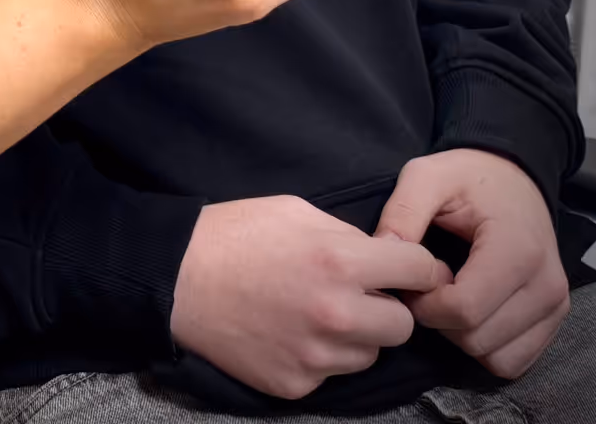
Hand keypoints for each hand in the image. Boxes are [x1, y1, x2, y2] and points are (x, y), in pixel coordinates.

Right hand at [170, 196, 445, 399]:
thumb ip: (346, 235)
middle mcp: (336, 314)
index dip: (419, 266)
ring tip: (316, 311)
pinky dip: (319, 354)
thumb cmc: (233, 233)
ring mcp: (316, 356)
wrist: (176, 277)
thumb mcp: (294, 210)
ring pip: (369, 353)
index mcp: (339, 261)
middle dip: (387, 306)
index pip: (419, 270)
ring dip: (355, 335)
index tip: (412, 269)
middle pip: (403, 325)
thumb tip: (383, 257)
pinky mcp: (296, 385)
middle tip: (358, 294)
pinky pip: (331, 373)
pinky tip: (289, 330)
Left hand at [375, 149, 568, 377]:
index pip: (465, 310)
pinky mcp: (555, 318)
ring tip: (447, 296)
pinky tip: (469, 310)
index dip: (425, 305)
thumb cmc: (468, 176)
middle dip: (439, 320)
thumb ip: (402, 211)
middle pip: (478, 338)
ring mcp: (555, 306)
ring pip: (497, 359)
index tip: (410, 281)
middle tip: (425, 287)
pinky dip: (486, 346)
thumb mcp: (426, 175)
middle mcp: (545, 285)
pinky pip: (515, 360)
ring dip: (461, 336)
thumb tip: (382, 251)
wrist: (513, 176)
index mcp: (517, 250)